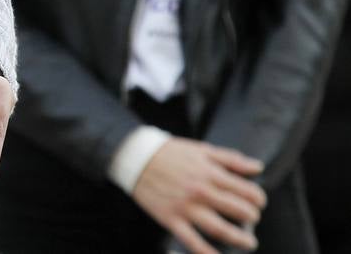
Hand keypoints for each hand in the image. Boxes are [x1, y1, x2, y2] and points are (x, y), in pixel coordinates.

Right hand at [132, 138, 265, 253]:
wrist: (135, 157)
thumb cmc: (170, 153)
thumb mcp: (201, 149)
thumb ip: (231, 159)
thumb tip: (258, 167)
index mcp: (210, 173)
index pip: (247, 191)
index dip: (258, 199)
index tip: (257, 202)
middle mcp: (201, 191)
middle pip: (238, 211)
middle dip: (251, 218)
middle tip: (251, 220)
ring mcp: (185, 207)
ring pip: (220, 230)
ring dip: (239, 239)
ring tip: (249, 243)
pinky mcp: (171, 219)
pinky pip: (192, 242)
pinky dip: (207, 253)